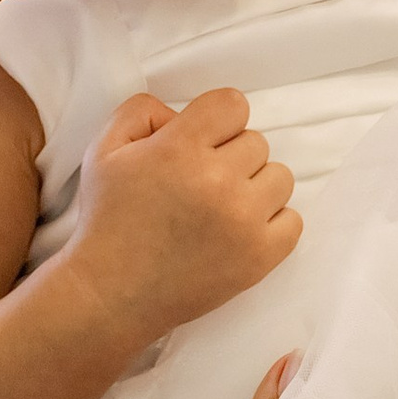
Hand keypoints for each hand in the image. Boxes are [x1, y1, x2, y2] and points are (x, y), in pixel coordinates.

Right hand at [65, 88, 299, 346]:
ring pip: (280, 177)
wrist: (111, 294)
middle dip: (230, 156)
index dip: (217, 120)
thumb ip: (142, 111)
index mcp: (179, 148)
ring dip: (254, 187)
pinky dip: (272, 223)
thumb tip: (182, 113)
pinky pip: (293, 221)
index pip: (233, 104)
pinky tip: (240, 230)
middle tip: (201, 183)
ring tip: (222, 207)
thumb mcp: (103, 149)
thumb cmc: (107, 220)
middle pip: (256, 142)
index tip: (201, 142)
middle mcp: (217, 180)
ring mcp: (242, 221)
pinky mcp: (258, 258)